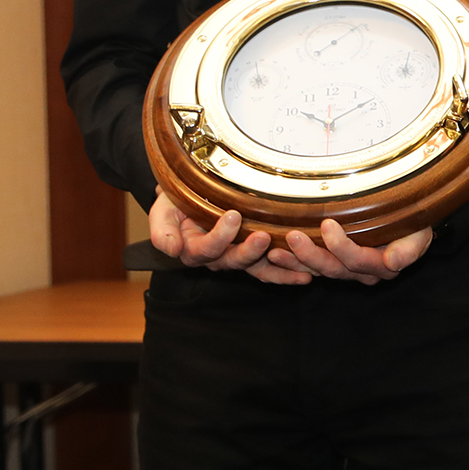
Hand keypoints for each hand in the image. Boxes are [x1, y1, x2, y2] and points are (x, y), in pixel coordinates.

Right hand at [148, 189, 305, 284]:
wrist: (190, 193)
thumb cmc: (176, 200)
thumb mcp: (163, 210)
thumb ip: (163, 230)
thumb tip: (171, 249)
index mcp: (192, 249)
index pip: (206, 249)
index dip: (219, 236)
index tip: (232, 215)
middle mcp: (216, 257)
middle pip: (234, 260)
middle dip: (249, 251)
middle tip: (264, 236)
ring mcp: (237, 256)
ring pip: (256, 268)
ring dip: (277, 268)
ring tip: (296, 264)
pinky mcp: (256, 254)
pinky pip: (270, 268)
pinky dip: (287, 273)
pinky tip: (305, 276)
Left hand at [266, 220, 432, 284]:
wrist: (411, 222)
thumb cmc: (415, 223)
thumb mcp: (420, 233)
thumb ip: (410, 249)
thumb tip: (394, 262)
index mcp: (383, 266)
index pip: (358, 260)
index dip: (341, 246)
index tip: (327, 225)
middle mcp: (362, 273)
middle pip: (334, 269)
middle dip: (311, 254)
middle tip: (293, 235)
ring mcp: (345, 270)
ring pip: (318, 270)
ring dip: (295, 261)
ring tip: (275, 249)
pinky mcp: (332, 264)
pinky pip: (309, 268)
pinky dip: (291, 263)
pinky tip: (273, 254)